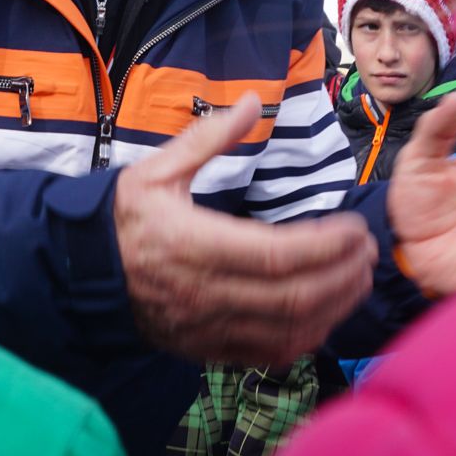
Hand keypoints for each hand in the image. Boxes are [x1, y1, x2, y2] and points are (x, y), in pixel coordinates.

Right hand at [114, 93, 377, 364]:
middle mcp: (205, 293)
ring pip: (288, 331)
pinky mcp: (210, 348)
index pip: (276, 255)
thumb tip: (253, 101)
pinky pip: (269, 353)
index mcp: (194, 245)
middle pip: (293, 296)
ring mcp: (209, 327)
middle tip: (370, 251)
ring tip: (360, 278)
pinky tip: (328, 313)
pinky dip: (308, 337)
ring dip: (335, 307)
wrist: (85, 273)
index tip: (355, 228)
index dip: (325, 245)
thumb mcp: (157, 168)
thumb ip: (208, 136)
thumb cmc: (125, 217)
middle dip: (343, 276)